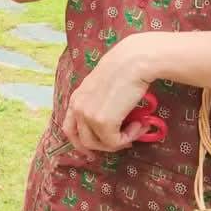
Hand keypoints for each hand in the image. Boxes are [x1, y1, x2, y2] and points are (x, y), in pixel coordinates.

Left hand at [62, 33, 157, 154]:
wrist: (132, 62)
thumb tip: (111, 128)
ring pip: (100, 145)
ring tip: (136, 127)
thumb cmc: (123, 71)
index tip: (98, 148)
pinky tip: (140, 124)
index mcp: (76, 99)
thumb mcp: (102, 89)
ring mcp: (88, 116)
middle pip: (83, 142)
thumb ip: (99, 106)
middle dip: (104, 146)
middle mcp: (77, 108)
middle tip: (124, 141)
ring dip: (120, 142)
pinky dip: (130, 137)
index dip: (82, 143)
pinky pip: (115, 142)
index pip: (69, 130)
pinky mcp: (102, 122)